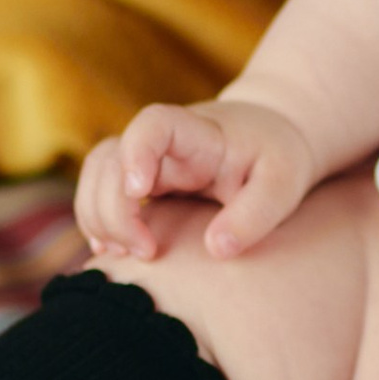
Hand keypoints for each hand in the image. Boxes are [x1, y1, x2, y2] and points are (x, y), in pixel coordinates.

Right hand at [74, 100, 318, 262]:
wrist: (269, 136)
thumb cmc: (277, 156)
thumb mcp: (283, 183)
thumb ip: (255, 214)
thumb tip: (217, 248)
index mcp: (198, 133)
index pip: (153, 124)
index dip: (136, 153)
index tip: (139, 192)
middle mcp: (163, 144)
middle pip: (109, 159)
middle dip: (113, 209)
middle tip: (146, 252)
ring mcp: (147, 161)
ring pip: (95, 175)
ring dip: (97, 217)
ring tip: (125, 255)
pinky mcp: (141, 182)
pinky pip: (100, 193)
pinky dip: (98, 222)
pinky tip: (113, 251)